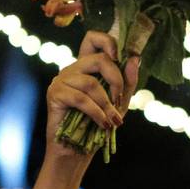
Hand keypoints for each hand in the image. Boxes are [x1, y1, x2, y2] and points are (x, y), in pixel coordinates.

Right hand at [45, 31, 139, 155]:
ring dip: (107, 104)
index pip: (93, 38)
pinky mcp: (54, 93)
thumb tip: (135, 59)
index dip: (108, 41)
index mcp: (87, 67)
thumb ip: (127, 82)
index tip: (121, 58)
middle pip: (98, 59)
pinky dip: (97, 112)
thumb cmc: (98, 124)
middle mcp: (73, 68)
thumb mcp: (119, 102)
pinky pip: (81, 98)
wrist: (77, 150)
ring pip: (91, 82)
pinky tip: (103, 124)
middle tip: (119, 100)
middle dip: (116, 80)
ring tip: (113, 120)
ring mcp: (61, 79)